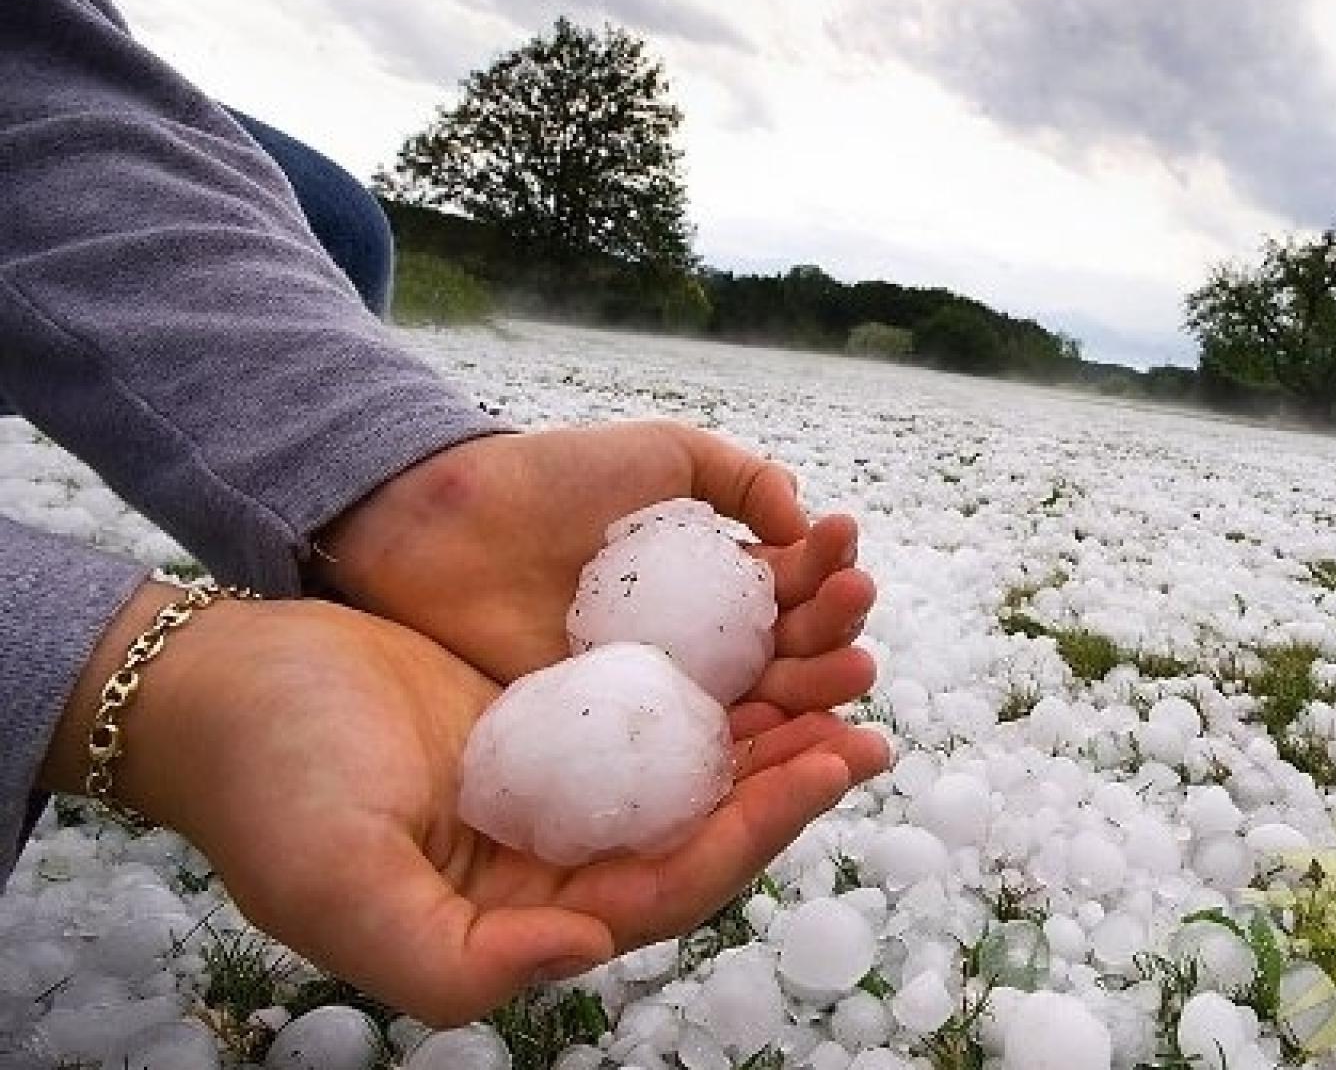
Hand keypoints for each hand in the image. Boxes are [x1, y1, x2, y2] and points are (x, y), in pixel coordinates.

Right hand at [41, 585, 890, 1024]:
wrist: (219, 687)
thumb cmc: (264, 785)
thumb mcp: (335, 882)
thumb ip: (451, 956)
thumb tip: (587, 951)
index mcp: (528, 912)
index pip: (673, 885)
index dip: (756, 833)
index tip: (828, 763)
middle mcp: (561, 858)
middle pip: (707, 826)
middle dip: (792, 778)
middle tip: (868, 720)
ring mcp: (564, 784)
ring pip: (695, 766)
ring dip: (772, 722)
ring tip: (844, 664)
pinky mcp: (557, 717)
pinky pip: (659, 703)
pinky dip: (717, 672)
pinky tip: (767, 629)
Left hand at [315, 423, 876, 711]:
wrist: (445, 527)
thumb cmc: (550, 481)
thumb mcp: (661, 455)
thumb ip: (741, 477)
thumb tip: (805, 520)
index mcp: (716, 579)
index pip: (794, 587)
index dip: (827, 570)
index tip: (842, 547)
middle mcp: (701, 643)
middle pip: (792, 651)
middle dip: (835, 633)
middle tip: (854, 615)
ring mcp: (665, 693)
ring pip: (761, 705)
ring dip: (818, 691)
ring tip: (852, 671)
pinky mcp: (622, 735)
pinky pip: (697, 751)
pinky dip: (753, 747)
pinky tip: (789, 730)